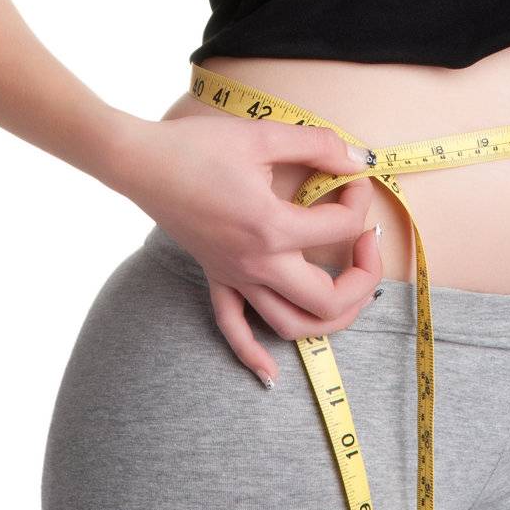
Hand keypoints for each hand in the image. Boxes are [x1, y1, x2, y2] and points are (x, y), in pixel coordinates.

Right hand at [114, 112, 383, 386]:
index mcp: (273, 227)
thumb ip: (317, 145)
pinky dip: (253, 356)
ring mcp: (235, 276)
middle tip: (367, 241)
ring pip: (290, 326)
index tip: (354, 177)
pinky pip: (233, 329)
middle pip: (328, 300)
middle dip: (363, 278)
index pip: (340, 226)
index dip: (359, 199)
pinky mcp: (215, 277)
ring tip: (350, 292)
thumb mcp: (262, 135)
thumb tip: (359, 157)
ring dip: (329, 320)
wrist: (142, 162)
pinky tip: (271, 374)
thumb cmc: (199, 145)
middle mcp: (258, 264)